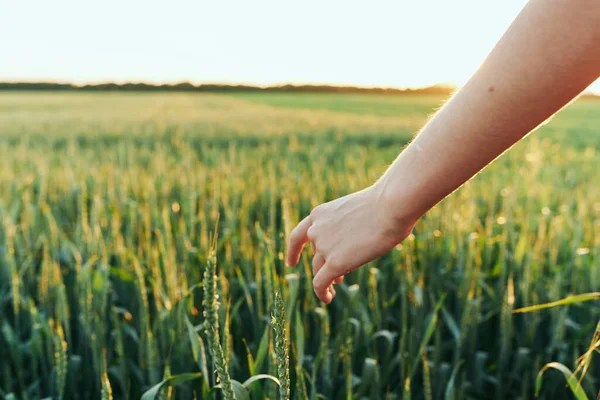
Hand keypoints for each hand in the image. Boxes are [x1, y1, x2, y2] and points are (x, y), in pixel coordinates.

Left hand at [286, 184, 415, 303]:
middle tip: (337, 278)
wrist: (390, 207)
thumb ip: (350, 227)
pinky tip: (328, 299)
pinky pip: (320, 284)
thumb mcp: (358, 212)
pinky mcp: (335, 263)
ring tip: (334, 290)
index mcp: (320, 214)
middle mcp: (316, 230)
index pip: (300, 234)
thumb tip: (358, 242)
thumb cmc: (385, 205)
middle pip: (316, 256)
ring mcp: (324, 247)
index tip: (292, 263)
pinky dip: (322, 293)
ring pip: (319, 271)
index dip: (294, 250)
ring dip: (325, 282)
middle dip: (323, 266)